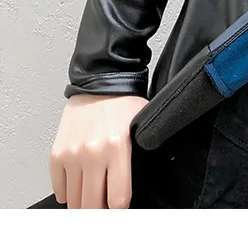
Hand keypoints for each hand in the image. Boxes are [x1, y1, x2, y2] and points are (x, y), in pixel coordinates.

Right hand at [49, 93, 148, 208]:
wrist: (100, 83)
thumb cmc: (123, 104)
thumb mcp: (142, 126)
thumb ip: (142, 153)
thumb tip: (143, 181)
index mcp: (118, 147)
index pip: (118, 199)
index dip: (120, 208)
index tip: (120, 206)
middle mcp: (93, 153)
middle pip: (93, 205)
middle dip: (101, 210)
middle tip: (106, 204)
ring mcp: (72, 155)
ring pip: (75, 202)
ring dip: (85, 203)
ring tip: (94, 194)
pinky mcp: (56, 154)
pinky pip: (60, 190)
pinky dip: (69, 193)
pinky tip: (80, 184)